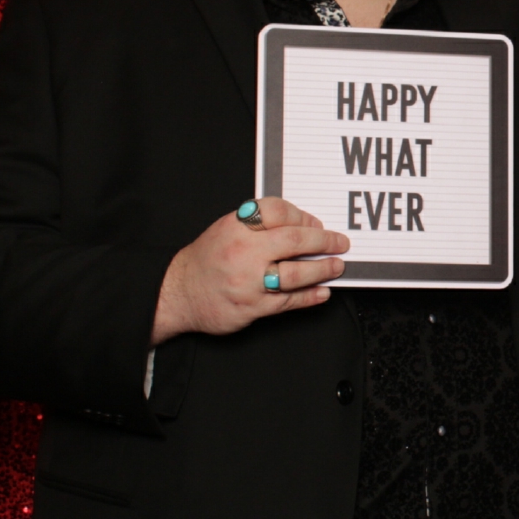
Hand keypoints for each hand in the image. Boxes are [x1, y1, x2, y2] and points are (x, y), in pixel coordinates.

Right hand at [150, 198, 349, 344]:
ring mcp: (249, 281)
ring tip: (335, 267)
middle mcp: (243, 251)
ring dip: (322, 270)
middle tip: (340, 243)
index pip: (278, 211)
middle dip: (324, 241)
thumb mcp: (226, 229)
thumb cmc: (207, 260)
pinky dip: (310, 296)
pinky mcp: (252, 306)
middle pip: (295, 241)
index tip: (317, 224)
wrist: (178, 293)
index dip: (303, 217)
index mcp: (236, 227)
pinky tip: (321, 292)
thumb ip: (259, 224)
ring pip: (296, 274)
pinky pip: (289, 301)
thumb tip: (303, 226)